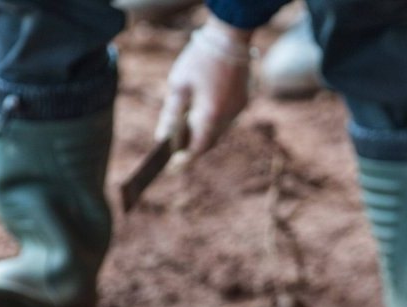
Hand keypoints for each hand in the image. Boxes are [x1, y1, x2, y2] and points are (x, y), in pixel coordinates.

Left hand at [156, 16, 253, 158]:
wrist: (229, 37)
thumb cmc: (199, 60)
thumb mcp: (178, 86)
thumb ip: (171, 115)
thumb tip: (163, 138)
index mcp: (210, 116)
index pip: (197, 149)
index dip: (184, 160)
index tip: (171, 168)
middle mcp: (228, 118)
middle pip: (209, 142)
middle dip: (193, 147)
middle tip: (175, 150)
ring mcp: (238, 110)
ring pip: (218, 131)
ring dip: (203, 133)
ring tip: (186, 128)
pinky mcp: (243, 101)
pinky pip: (226, 119)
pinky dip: (213, 121)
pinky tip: (202, 112)